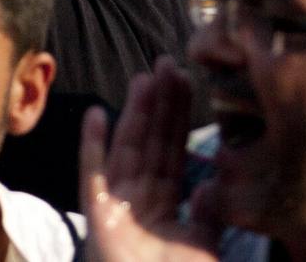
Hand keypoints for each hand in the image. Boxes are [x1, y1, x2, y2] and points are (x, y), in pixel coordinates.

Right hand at [81, 59, 222, 260]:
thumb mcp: (203, 249)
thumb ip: (207, 213)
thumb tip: (212, 177)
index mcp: (164, 206)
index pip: (172, 150)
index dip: (178, 116)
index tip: (186, 80)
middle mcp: (138, 199)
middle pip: (151, 141)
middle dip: (159, 103)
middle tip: (169, 63)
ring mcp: (116, 204)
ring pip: (128, 148)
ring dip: (134, 112)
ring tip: (144, 78)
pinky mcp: (99, 214)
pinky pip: (94, 173)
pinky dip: (93, 144)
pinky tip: (95, 114)